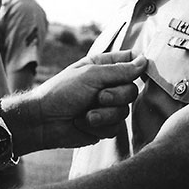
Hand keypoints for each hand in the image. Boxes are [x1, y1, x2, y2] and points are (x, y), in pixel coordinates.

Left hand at [31, 51, 146, 148]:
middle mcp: (108, 85)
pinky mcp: (104, 126)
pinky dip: (99, 127)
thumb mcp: (91, 75)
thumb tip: (144, 61)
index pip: (131, 62)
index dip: (138, 67)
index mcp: (103, 66)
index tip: (137, 73)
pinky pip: (116, 128)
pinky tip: (83, 123)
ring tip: (85, 114)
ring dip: (104, 114)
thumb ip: (119, 70)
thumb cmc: (62, 91)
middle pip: (132, 90)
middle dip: (115, 96)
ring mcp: (107, 107)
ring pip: (125, 111)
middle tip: (98, 97)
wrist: (44, 121)